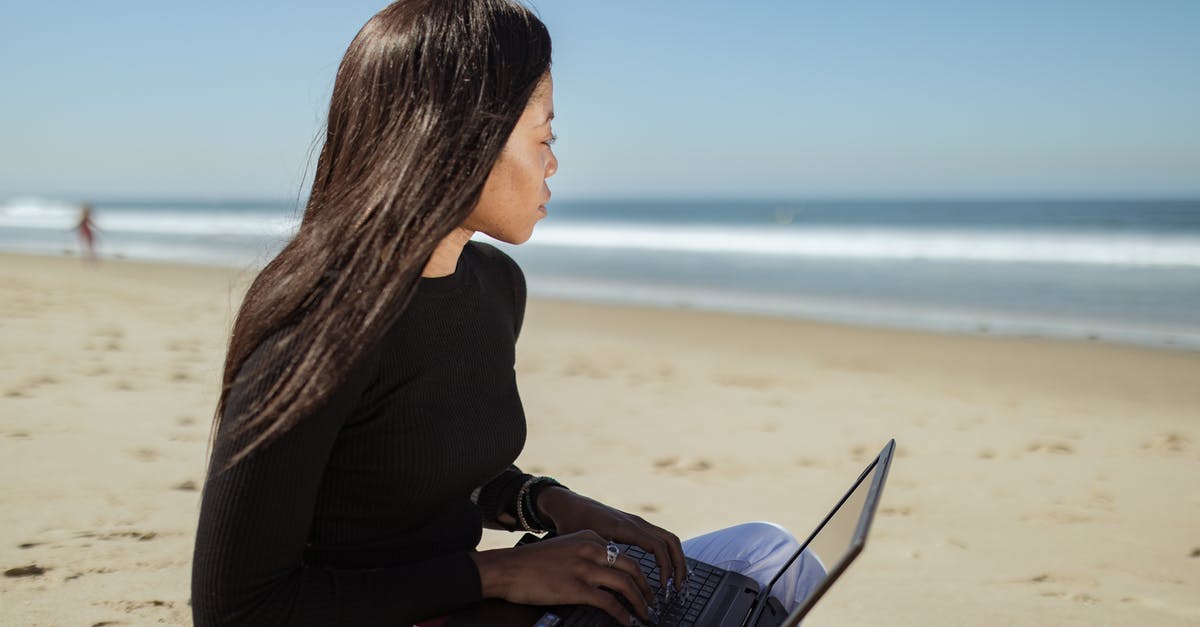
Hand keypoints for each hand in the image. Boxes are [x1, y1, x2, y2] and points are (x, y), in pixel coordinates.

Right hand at [471, 530, 653, 625]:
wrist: (506, 569)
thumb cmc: (531, 563)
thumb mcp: (564, 548)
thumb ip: (585, 555)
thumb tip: (604, 575)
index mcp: (589, 538)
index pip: (624, 554)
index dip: (638, 573)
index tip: (643, 586)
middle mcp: (590, 549)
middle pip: (632, 567)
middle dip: (646, 587)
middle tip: (651, 601)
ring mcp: (584, 568)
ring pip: (625, 584)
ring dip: (640, 602)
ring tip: (645, 614)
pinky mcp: (576, 588)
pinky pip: (610, 602)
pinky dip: (623, 613)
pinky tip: (628, 621)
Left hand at [538, 488, 687, 595]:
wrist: (567, 505)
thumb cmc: (572, 524)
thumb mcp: (584, 543)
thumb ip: (600, 559)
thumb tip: (613, 581)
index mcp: (626, 527)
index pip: (658, 547)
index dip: (666, 568)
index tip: (665, 587)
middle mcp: (636, 523)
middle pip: (671, 541)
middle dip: (679, 565)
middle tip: (679, 588)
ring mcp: (638, 523)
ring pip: (668, 539)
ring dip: (676, 560)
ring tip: (676, 582)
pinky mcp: (635, 526)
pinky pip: (660, 538)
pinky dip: (668, 554)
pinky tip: (665, 571)